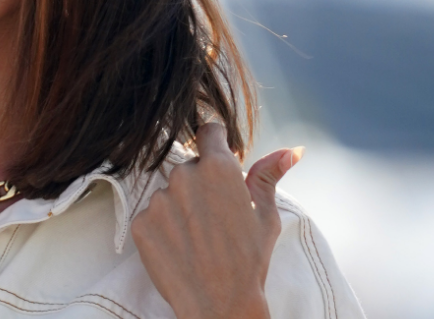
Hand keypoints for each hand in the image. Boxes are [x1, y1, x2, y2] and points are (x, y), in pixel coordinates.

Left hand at [131, 123, 302, 318]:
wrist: (220, 304)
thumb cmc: (249, 260)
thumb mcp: (266, 215)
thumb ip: (269, 176)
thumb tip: (292, 150)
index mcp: (218, 168)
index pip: (209, 132)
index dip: (216, 144)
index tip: (220, 158)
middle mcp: (184, 176)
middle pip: (189, 165)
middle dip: (200, 183)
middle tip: (215, 217)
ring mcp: (159, 199)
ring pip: (169, 191)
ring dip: (180, 206)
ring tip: (199, 237)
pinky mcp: (141, 222)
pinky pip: (151, 215)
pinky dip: (163, 228)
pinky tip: (181, 247)